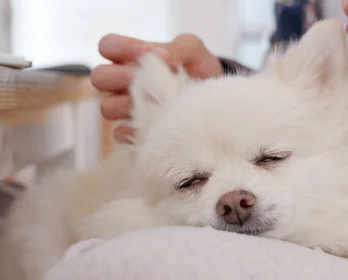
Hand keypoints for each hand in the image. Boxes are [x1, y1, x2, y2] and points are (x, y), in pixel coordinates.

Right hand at [91, 34, 222, 142]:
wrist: (214, 99)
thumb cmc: (200, 70)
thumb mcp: (194, 51)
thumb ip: (178, 47)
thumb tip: (160, 55)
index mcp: (133, 56)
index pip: (107, 46)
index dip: (116, 48)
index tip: (140, 53)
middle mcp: (123, 81)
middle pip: (99, 77)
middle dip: (117, 78)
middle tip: (142, 79)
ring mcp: (127, 106)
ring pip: (107, 107)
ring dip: (126, 105)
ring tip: (152, 104)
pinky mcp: (135, 130)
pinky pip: (120, 133)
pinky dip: (133, 130)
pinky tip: (152, 126)